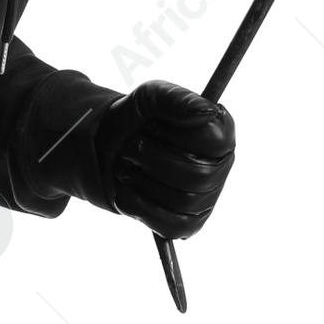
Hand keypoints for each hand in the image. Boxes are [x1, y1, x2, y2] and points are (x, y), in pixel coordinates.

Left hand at [96, 80, 234, 239]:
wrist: (103, 149)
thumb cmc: (136, 122)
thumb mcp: (149, 98)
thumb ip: (175, 98)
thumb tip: (207, 112)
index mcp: (221, 134)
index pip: (217, 142)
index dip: (178, 135)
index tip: (153, 125)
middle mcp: (220, 168)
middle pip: (199, 176)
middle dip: (154, 160)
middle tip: (132, 146)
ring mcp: (205, 199)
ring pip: (183, 202)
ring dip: (143, 182)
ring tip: (128, 166)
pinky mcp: (186, 224)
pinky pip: (172, 225)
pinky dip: (140, 207)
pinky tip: (129, 190)